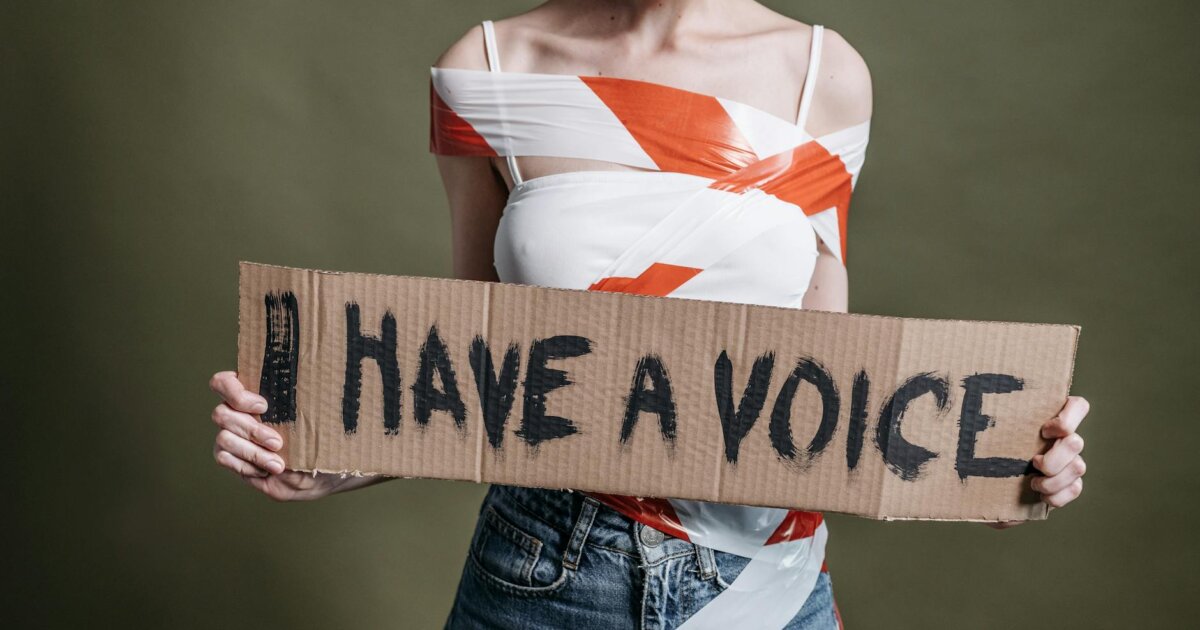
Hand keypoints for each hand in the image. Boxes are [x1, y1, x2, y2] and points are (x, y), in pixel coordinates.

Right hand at [209, 371, 380, 500]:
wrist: (320, 473)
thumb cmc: (320, 438)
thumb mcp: (319, 417)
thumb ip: (307, 399)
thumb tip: (315, 381)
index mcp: (254, 392)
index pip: (223, 382)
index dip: (235, 392)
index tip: (264, 406)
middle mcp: (237, 412)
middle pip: (222, 413)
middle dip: (253, 430)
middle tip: (278, 442)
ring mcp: (231, 435)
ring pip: (223, 438)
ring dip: (253, 452)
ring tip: (278, 464)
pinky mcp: (230, 457)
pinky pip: (223, 458)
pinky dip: (246, 465)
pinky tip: (267, 470)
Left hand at [988, 396, 1088, 528]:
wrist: (987, 486)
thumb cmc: (985, 453)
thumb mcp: (984, 434)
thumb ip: (985, 420)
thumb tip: (963, 404)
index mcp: (1048, 419)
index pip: (1078, 407)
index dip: (1069, 417)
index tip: (1044, 431)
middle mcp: (1063, 439)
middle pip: (1076, 442)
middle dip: (1055, 458)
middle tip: (1033, 463)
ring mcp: (1069, 461)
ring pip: (1079, 466)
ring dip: (1054, 480)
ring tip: (1033, 484)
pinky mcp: (1069, 484)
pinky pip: (1075, 489)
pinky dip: (1058, 496)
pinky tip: (1041, 497)